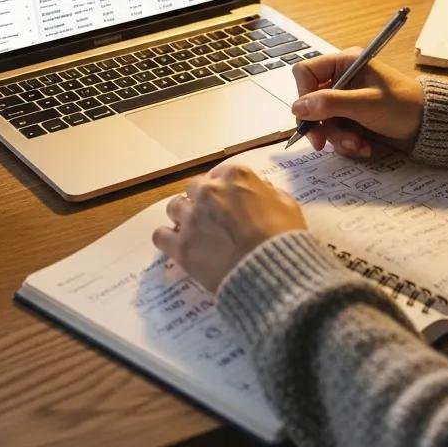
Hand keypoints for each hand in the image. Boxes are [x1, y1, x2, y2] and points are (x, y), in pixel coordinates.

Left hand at [151, 163, 305, 292]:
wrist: (272, 273)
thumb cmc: (284, 238)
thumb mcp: (287, 205)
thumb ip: (268, 192)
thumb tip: (259, 190)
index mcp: (235, 176)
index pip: (221, 173)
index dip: (225, 189)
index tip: (229, 201)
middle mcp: (209, 191)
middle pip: (195, 188)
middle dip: (202, 200)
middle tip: (213, 218)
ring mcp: (192, 217)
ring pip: (174, 207)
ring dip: (183, 216)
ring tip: (194, 231)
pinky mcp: (181, 245)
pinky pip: (160, 235)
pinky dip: (167, 239)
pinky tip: (176, 246)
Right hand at [290, 48, 423, 159]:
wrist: (430, 127)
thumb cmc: (404, 106)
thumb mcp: (366, 104)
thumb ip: (330, 103)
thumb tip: (297, 107)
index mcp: (345, 63)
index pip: (306, 73)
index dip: (303, 94)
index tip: (309, 117)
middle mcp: (342, 79)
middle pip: (311, 101)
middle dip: (321, 125)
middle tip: (321, 143)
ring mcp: (347, 100)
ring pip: (323, 121)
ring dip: (338, 137)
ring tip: (358, 144)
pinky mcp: (352, 118)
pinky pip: (336, 131)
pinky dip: (347, 142)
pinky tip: (364, 146)